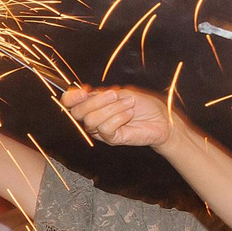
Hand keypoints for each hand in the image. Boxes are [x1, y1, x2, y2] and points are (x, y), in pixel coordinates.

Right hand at [60, 84, 174, 148]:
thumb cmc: (144, 105)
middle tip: (115, 95)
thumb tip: (84, 91)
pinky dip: (119, 117)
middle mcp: (93, 118)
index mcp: (92, 105)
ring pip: (91, 120)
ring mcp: (101, 130)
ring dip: (112, 109)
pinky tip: (129, 114)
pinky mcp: (111, 139)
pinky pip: (105, 128)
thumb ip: (101, 93)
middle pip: (77, 112)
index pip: (69, 103)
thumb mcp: (121, 92)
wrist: (162, 118)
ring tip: (129, 105)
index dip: (71, 97)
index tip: (83, 92)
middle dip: (96, 101)